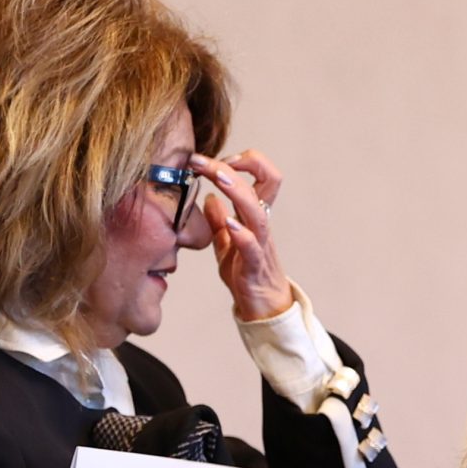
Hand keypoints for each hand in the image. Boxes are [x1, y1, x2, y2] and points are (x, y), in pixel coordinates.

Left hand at [192, 150, 290, 320]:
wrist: (265, 308)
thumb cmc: (247, 274)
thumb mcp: (226, 243)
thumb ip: (218, 221)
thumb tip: (209, 198)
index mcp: (254, 215)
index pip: (260, 175)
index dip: (242, 161)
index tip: (212, 161)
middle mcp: (261, 224)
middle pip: (264, 182)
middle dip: (233, 166)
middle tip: (201, 160)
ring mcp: (260, 243)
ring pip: (257, 209)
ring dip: (238, 190)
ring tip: (218, 178)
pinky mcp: (254, 266)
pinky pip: (253, 246)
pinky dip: (242, 232)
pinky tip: (229, 223)